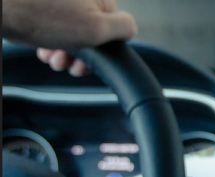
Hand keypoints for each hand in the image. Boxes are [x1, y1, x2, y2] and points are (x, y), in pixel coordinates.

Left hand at [2, 0, 137, 75]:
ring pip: (73, 32)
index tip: (88, 64)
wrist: (1, 8)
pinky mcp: (45, 7)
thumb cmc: (41, 17)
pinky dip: (52, 42)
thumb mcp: (96, 28)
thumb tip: (131, 31)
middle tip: (67, 62)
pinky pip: (56, 28)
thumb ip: (124, 29)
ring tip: (53, 57)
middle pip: (93, 31)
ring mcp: (62, 2)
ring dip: (65, 52)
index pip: (116, 28)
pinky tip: (45, 49)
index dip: (104, 51)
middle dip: (82, 54)